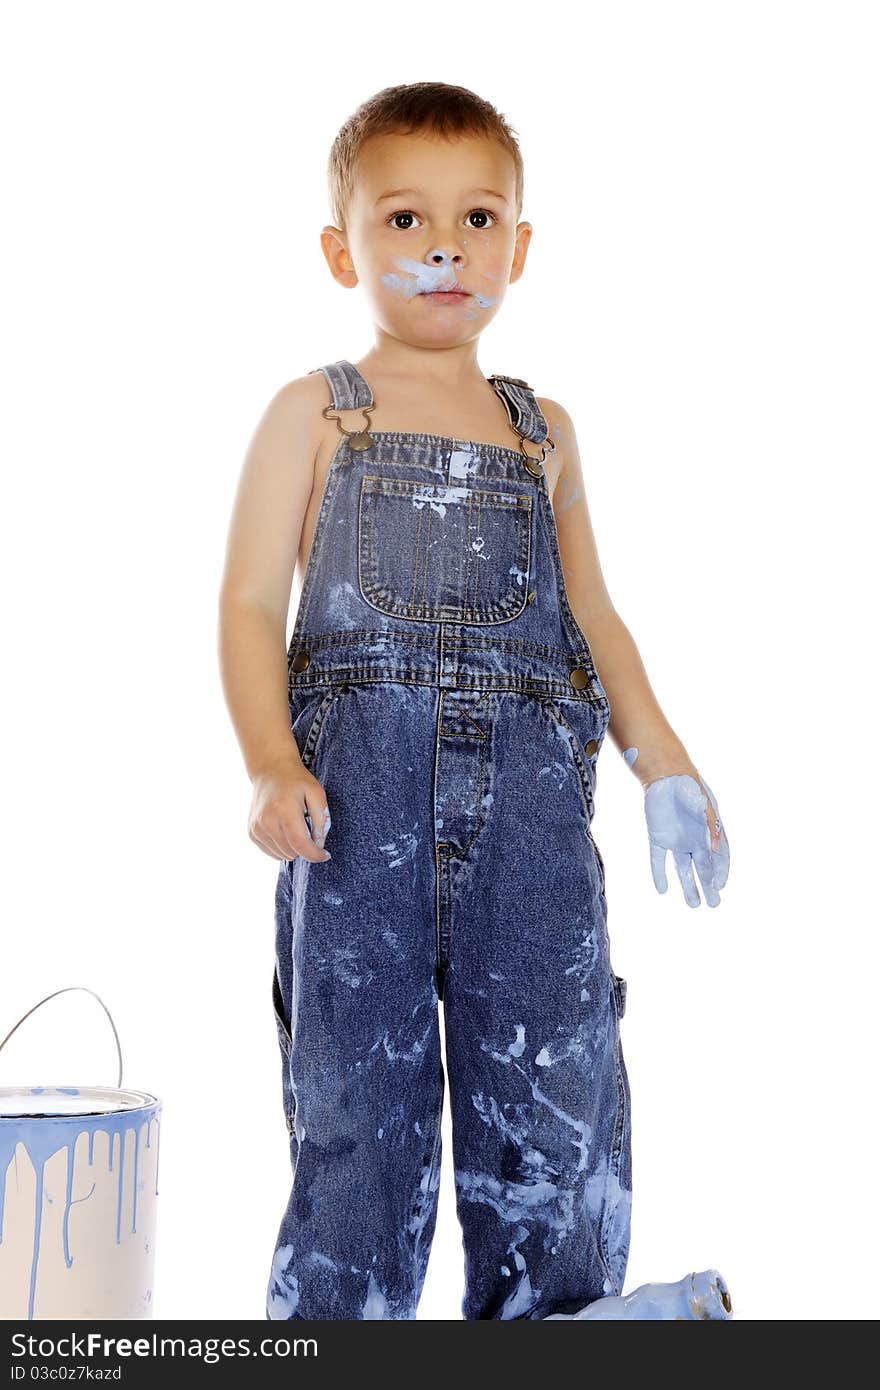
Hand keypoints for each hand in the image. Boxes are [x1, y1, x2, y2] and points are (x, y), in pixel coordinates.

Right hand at [248, 752, 331, 863]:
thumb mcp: (316, 793)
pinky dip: (282, 847)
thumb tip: (318, 844)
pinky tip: (285, 830)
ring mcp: (257, 827)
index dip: (314, 854)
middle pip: (292, 852)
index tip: (325, 855)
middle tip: (309, 830)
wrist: (270, 770)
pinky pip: (271, 852)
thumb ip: (321, 819)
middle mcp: (267, 820)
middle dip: (305, 848)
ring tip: (295, 827)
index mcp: (284, 809)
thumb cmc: (297, 781)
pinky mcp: (252, 832)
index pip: (300, 843)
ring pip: (282, 855)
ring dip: (293, 848)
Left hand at [643, 771, 728, 907]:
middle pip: (703, 867)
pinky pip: (658, 860)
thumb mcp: (703, 806)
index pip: (719, 857)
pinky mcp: (658, 838)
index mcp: (709, 832)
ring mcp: (676, 840)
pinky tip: (662, 889)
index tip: (720, 886)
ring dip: (688, 885)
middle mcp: (694, 839)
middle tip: (713, 904)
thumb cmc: (689, 787)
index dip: (721, 872)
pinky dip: (659, 874)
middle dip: (709, 886)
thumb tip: (716, 851)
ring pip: (683, 868)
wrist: (664, 774)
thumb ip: (710, 828)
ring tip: (694, 905)